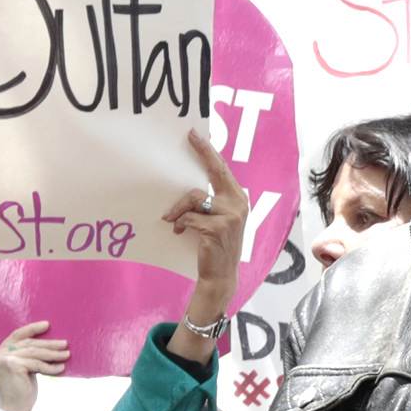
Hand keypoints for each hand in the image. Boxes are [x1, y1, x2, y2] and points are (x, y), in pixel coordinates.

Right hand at [0, 321, 70, 410]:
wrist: (14, 410)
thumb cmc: (21, 391)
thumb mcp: (24, 369)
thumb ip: (28, 356)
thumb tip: (49, 345)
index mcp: (0, 351)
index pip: (17, 335)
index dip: (32, 329)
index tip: (47, 325)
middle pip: (29, 344)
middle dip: (49, 344)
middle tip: (65, 343)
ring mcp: (4, 359)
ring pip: (34, 353)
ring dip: (53, 354)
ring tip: (67, 355)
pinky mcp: (12, 366)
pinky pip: (37, 364)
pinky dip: (50, 367)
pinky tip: (61, 368)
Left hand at [163, 125, 252, 345]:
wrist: (220, 275)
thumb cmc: (214, 246)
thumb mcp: (217, 220)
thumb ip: (211, 202)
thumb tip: (190, 185)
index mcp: (238, 199)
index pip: (222, 170)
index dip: (209, 151)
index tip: (195, 134)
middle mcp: (238, 204)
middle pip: (215, 172)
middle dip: (202, 153)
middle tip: (189, 137)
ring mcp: (230, 216)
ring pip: (194, 198)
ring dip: (179, 210)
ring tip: (172, 221)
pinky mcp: (217, 228)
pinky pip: (188, 217)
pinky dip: (180, 224)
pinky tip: (178, 232)